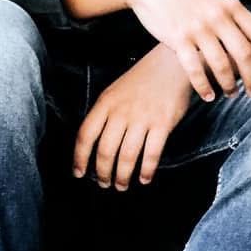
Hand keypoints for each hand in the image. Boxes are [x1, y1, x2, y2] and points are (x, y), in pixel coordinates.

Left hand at [74, 46, 195, 189]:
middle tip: (104, 184)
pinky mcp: (163, 124)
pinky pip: (152, 153)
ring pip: (127, 156)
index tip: (78, 173)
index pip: (85, 135)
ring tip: (122, 185)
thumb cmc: (142, 80)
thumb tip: (94, 144)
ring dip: (123, 176)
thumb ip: (104, 114)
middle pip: (106, 150)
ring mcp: (142, 118)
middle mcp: (121, 112)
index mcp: (105, 103)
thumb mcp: (114, 92)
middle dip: (103, 173)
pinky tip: (144, 179)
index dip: (80, 158)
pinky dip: (146, 170)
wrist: (171, 64)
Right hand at [120, 0, 250, 100]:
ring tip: (230, 94)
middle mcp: (218, 16)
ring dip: (229, 85)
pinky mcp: (178, 38)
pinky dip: (204, 86)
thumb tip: (250, 40)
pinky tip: (208, 95)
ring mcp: (198, 28)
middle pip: (245, 54)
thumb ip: (231, 15)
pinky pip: (195, 69)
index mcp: (231, 5)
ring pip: (222, 65)